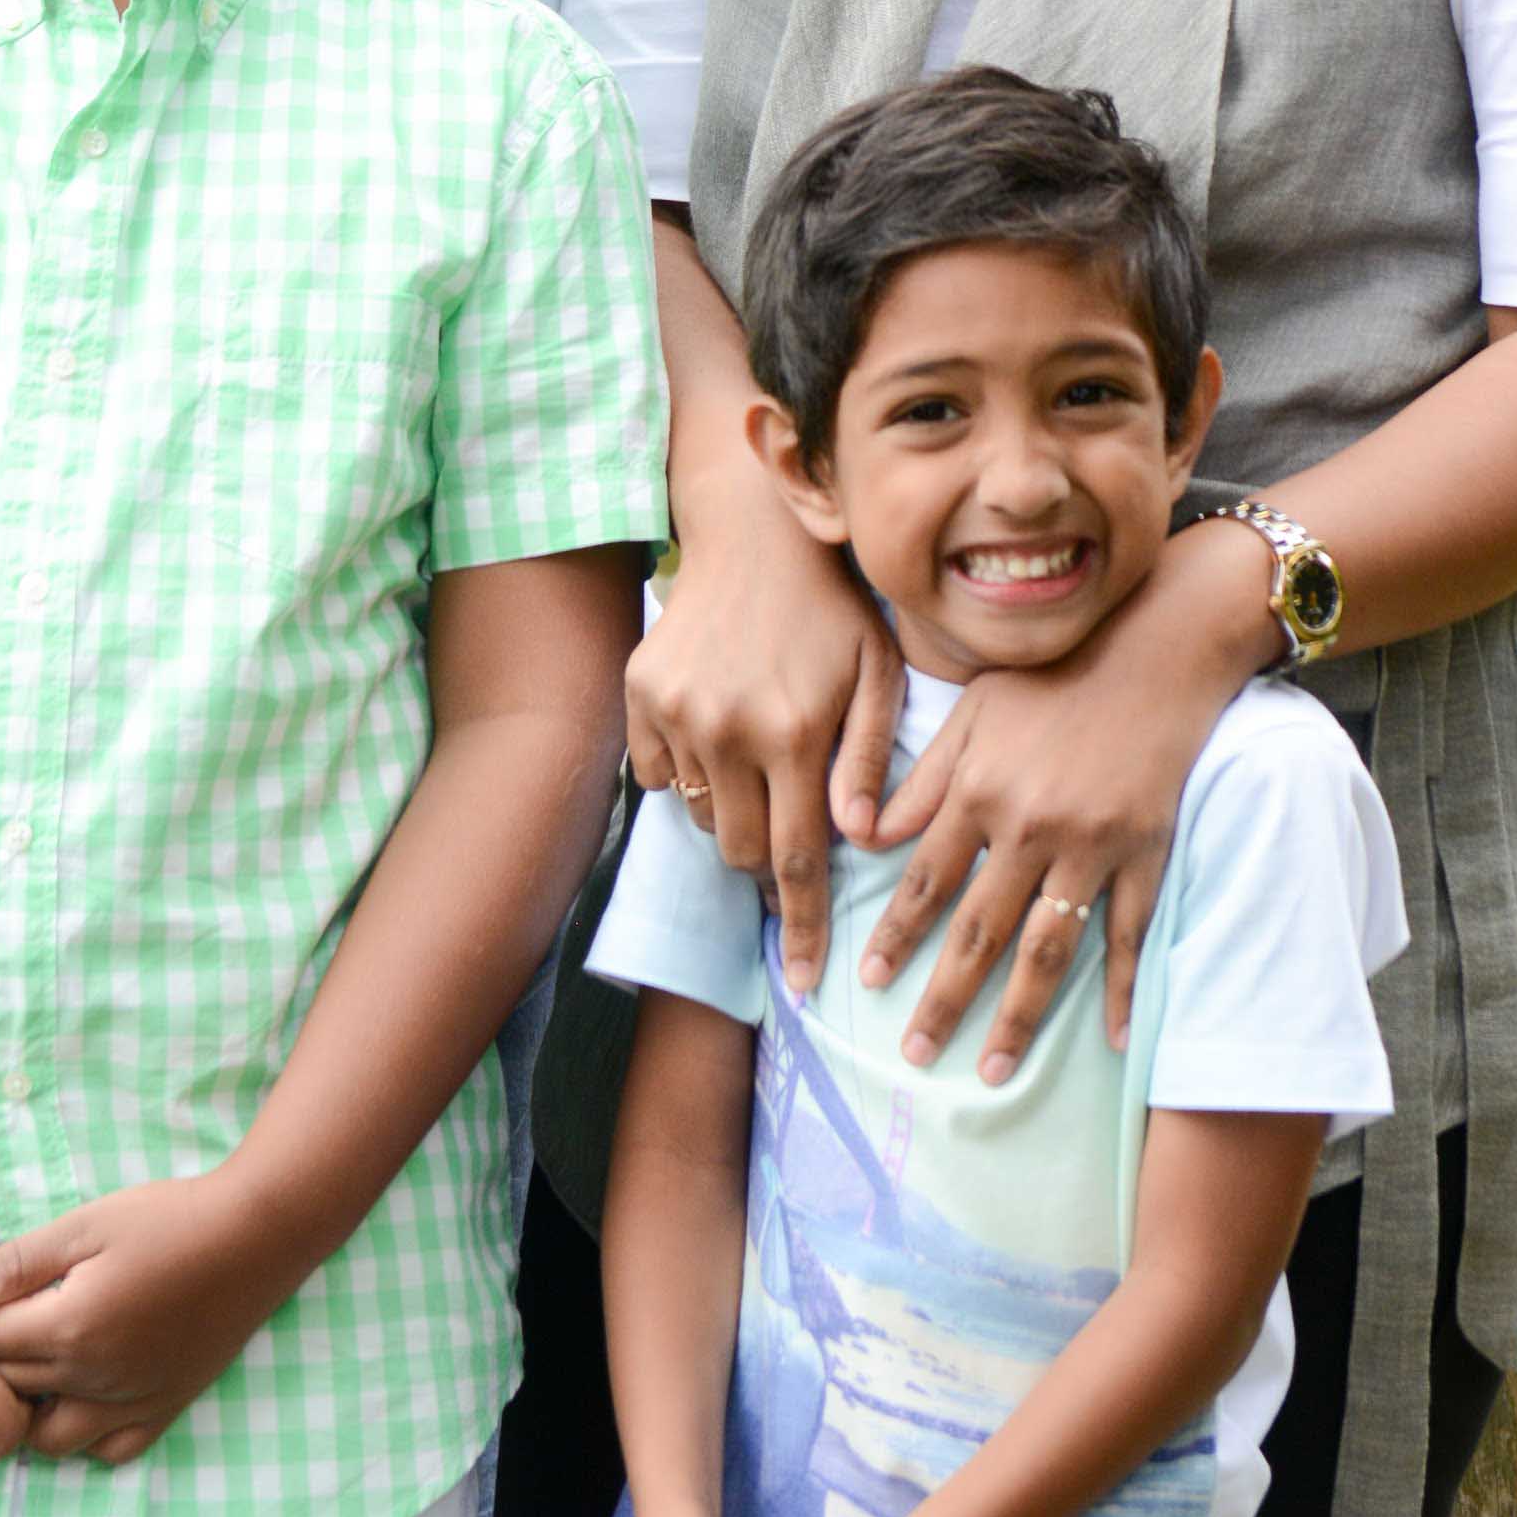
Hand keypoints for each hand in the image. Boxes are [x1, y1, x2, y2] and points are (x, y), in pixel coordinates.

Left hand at [0, 1171, 303, 1465]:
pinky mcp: (163, 1410)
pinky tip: (87, 1393)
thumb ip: (18, 1263)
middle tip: (8, 1320)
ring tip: (43, 1362)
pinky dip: (88, 1435)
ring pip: (51, 1439)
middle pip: (12, 1388)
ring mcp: (131, 1403)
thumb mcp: (87, 1224)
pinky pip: (109, 1452)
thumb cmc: (167, 1219)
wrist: (253, 1237)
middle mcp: (94, 1380)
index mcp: (70, 1327)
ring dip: (34, 1409)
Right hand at [628, 480, 906, 994]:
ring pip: (700, 818)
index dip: (805, 926)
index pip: (796, 860)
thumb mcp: (878, 672)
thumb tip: (858, 840)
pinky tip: (718, 729)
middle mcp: (726, 730)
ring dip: (733, 816)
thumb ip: (869, 758)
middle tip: (792, 832)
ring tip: (760, 766)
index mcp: (792, 732)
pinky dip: (687, 775)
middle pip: (741, 852)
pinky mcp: (638, 695)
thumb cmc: (833, 608)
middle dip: (768, 864)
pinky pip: (658, 777)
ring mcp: (675, 712)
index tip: (811, 981)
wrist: (754, 535)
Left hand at [859, 532, 1263, 1083]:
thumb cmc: (1053, 678)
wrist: (1155, 651)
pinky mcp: (1145, 855)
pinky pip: (1130, 937)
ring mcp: (1092, 847)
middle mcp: (1031, 827)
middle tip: (915, 1053)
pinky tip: (1113, 1040)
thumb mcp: (972, 710)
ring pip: (1048, 952)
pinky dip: (1123, 990)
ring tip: (990, 1071)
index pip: (927, 880)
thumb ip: (919, 778)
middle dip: (943, 999)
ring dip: (1017, 1019)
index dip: (895, 934)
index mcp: (981, 790)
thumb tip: (863, 835)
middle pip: (979, 932)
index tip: (867, 980)